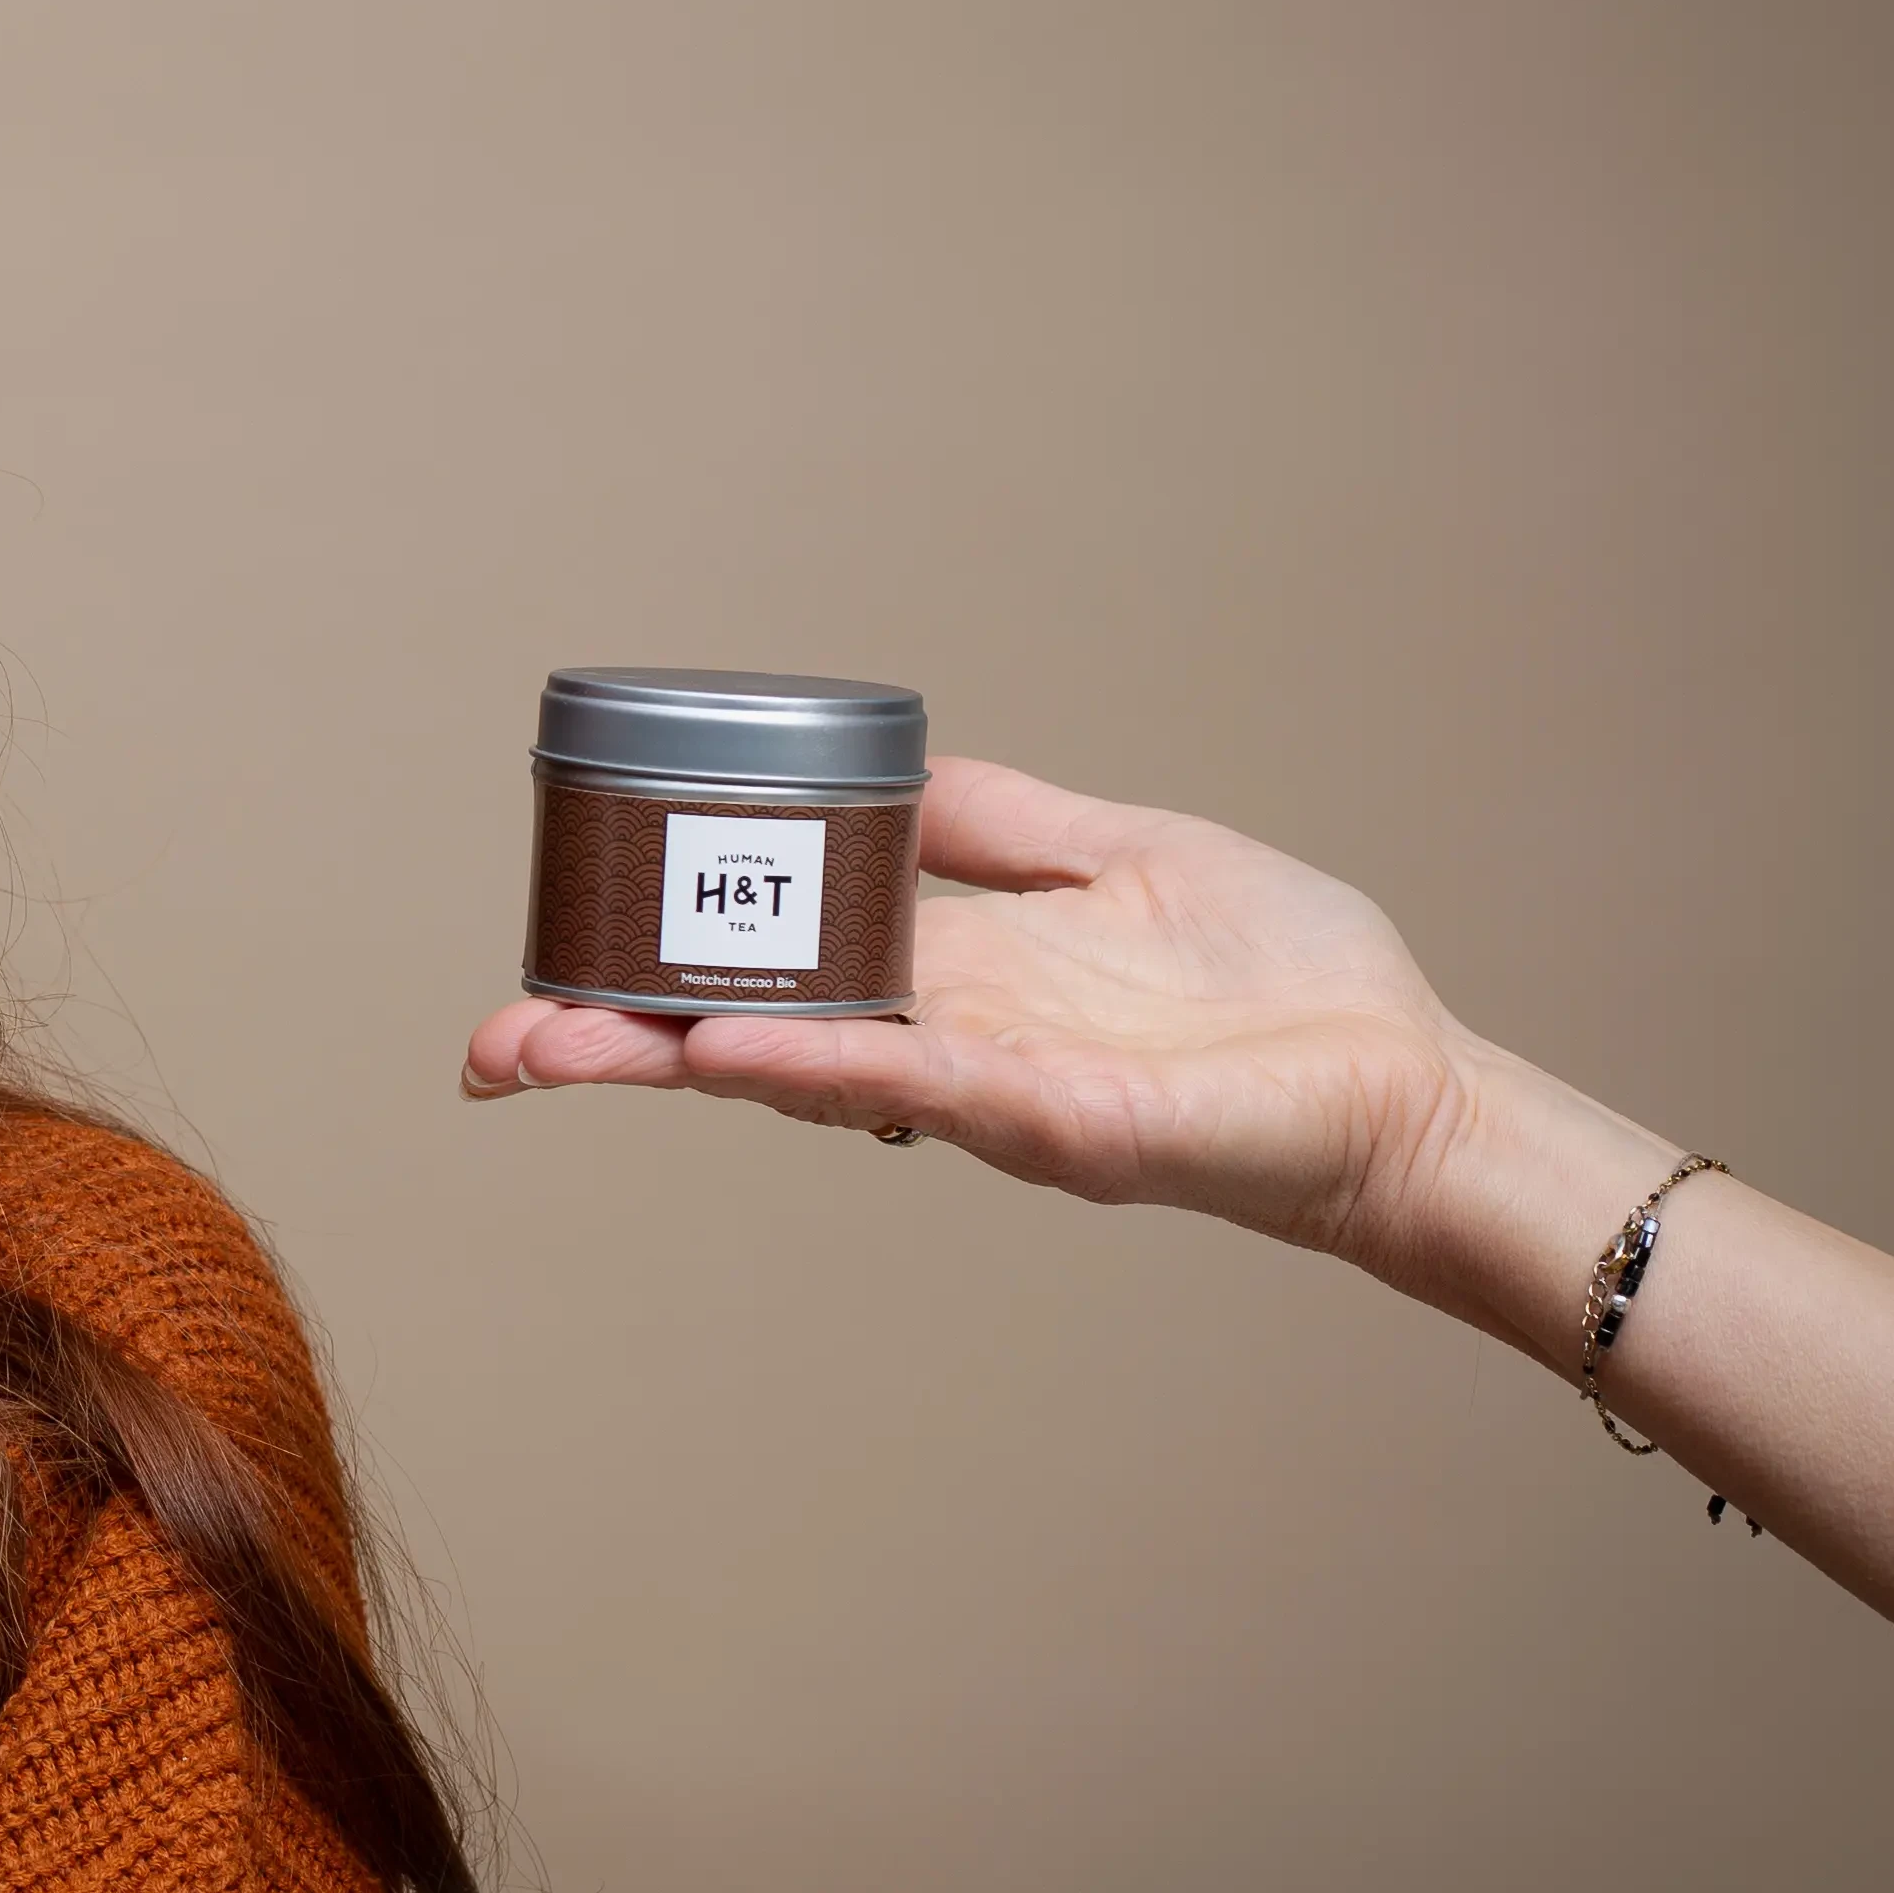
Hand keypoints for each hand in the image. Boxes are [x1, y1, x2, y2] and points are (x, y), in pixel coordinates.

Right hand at [460, 757, 1480, 1261]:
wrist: (1404, 1080)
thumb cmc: (1287, 987)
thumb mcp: (1119, 850)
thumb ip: (993, 820)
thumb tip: (883, 775)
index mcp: (943, 974)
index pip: (765, 972)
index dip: (654, 974)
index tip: (548, 966)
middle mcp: (937, 1037)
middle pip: (739, 1038)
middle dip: (604, 1044)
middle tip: (489, 1048)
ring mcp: (981, 1086)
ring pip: (791, 1068)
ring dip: (664, 1061)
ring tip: (545, 1048)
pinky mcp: (1050, 1116)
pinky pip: (909, 1078)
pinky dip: (808, 1063)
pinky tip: (719, 1052)